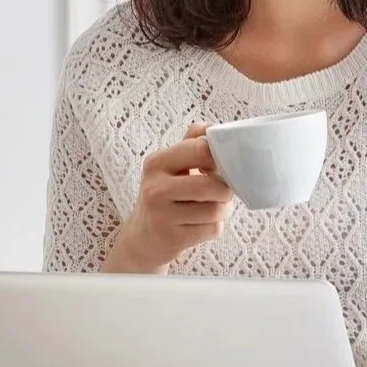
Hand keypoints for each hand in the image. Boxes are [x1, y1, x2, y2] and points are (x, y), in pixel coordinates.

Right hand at [102, 123, 233, 273]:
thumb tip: (211, 127)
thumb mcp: (168, 167)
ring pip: (215, 209)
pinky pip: (212, 229)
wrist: (141, 239)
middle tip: (220, 191)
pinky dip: (215, 228)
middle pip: (211, 185)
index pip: (200, 149)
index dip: (220, 157)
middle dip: (225, 190)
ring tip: (212, 209)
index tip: (219, 166)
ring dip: (222, 210)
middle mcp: (155, 187)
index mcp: (156, 163)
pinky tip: (202, 225)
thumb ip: (190, 143)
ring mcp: (162, 215)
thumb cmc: (162, 197)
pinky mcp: (172, 238)